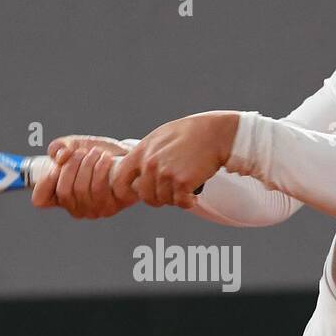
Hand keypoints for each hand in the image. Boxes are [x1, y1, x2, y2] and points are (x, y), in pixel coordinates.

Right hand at [30, 135, 138, 218]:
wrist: (128, 157)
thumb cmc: (98, 154)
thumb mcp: (74, 145)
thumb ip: (59, 147)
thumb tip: (59, 157)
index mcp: (61, 196)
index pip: (40, 200)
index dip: (44, 183)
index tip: (56, 164)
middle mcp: (75, 208)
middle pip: (63, 191)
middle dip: (71, 166)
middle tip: (81, 153)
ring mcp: (93, 210)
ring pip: (80, 189)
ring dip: (87, 164)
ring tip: (95, 153)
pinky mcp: (110, 207)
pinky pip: (98, 189)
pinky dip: (100, 168)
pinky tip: (105, 159)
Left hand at [111, 112, 236, 208]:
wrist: (215, 133)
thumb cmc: (191, 133)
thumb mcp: (161, 137)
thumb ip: (147, 154)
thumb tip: (139, 172)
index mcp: (142, 151)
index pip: (120, 179)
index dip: (126, 191)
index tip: (137, 194)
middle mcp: (150, 163)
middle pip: (145, 196)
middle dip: (158, 198)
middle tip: (172, 191)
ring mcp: (165, 173)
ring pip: (164, 200)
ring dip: (175, 198)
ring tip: (186, 188)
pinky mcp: (181, 181)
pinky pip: (180, 203)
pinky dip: (188, 203)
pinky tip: (193, 197)